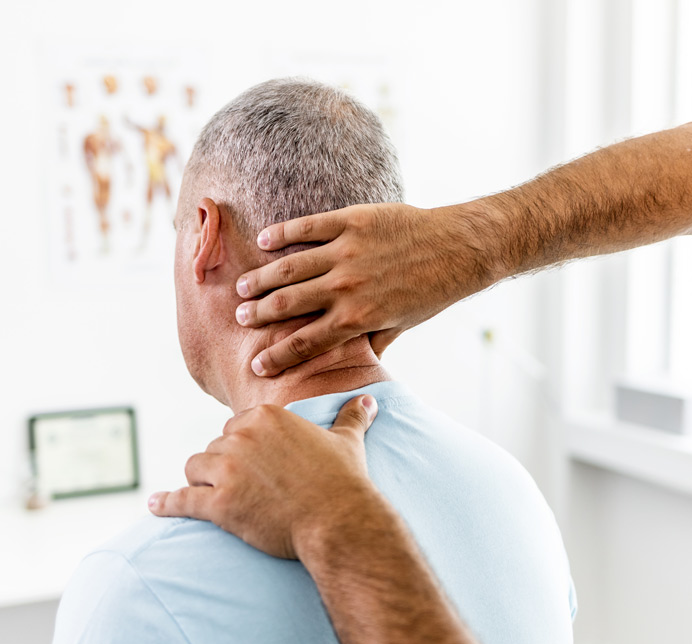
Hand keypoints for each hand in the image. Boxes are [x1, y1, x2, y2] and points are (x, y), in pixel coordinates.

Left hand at [148, 395, 378, 559]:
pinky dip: (167, 503)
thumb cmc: (344, 481)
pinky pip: (182, 500)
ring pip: (197, 467)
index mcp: (267, 416)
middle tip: (242, 486)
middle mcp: (242, 436)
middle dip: (224, 464)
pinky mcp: (219, 503)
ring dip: (202, 480)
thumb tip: (370, 399)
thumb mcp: (347, 442)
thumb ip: (352, 417)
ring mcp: (228, 469)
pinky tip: (155, 504)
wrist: (340, 521)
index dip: (243, 447)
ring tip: (214, 495)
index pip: (237, 425)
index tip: (254, 463)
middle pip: (215, 445)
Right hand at [235, 202, 498, 376]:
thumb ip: (371, 344)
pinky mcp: (353, 221)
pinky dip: (282, 234)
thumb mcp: (401, 326)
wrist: (459, 249)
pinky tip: (264, 241)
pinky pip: (308, 227)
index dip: (277, 357)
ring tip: (241, 286)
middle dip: (258, 315)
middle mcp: (346, 287)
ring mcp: (347, 252)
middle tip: (240, 318)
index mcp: (357, 318)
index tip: (257, 365)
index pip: (305, 343)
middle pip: (286, 305)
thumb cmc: (430, 291)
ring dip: (261, 278)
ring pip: (289, 267)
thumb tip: (351, 367)